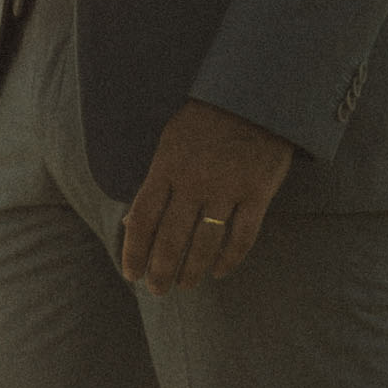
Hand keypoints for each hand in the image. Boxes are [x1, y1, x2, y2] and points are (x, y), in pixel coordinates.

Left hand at [118, 101, 296, 290]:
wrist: (256, 96)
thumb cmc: (206, 120)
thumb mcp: (171, 142)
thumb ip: (154, 183)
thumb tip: (132, 222)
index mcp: (167, 167)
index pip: (143, 218)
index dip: (134, 251)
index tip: (131, 274)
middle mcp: (194, 181)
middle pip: (171, 238)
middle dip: (160, 270)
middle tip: (157, 290)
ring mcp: (227, 188)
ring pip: (205, 243)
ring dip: (192, 270)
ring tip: (185, 284)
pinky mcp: (257, 193)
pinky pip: (242, 236)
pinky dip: (230, 259)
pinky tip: (220, 271)